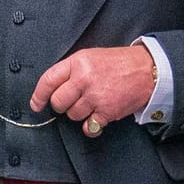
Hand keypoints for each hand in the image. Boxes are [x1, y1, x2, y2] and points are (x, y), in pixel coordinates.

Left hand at [29, 45, 155, 136]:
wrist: (147, 70)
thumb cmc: (119, 63)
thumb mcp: (91, 56)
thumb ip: (72, 70)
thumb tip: (53, 89)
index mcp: (78, 62)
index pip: (48, 80)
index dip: (38, 95)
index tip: (36, 104)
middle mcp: (84, 79)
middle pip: (58, 102)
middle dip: (62, 105)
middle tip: (73, 101)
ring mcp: (96, 96)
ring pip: (72, 115)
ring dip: (79, 114)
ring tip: (91, 103)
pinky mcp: (107, 111)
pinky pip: (88, 127)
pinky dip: (91, 126)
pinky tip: (96, 118)